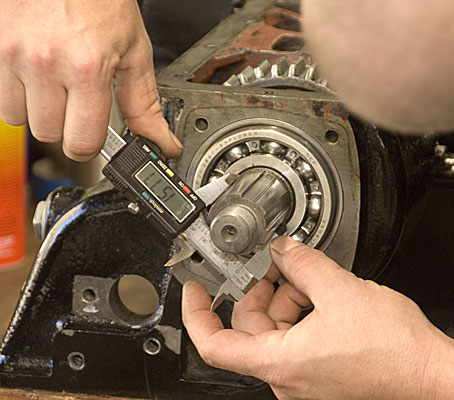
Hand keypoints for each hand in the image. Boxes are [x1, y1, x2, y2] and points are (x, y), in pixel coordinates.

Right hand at [0, 0, 181, 160]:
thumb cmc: (101, 0)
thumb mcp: (134, 52)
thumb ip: (144, 104)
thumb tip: (161, 141)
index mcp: (87, 68)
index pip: (82, 143)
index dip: (90, 146)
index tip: (93, 137)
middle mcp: (47, 64)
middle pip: (50, 136)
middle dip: (67, 128)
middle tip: (78, 106)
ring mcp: (15, 55)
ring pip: (22, 121)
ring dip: (42, 114)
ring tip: (58, 88)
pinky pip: (2, 99)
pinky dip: (21, 96)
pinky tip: (39, 78)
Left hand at [183, 236, 453, 399]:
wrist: (431, 377)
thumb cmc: (395, 353)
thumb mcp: (342, 291)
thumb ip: (304, 263)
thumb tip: (284, 249)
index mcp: (281, 362)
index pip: (215, 343)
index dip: (196, 314)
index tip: (193, 290)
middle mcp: (287, 376)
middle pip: (251, 327)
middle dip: (260, 290)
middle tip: (273, 265)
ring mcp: (304, 376)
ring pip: (276, 329)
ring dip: (286, 296)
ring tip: (307, 275)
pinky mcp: (320, 371)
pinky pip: (296, 336)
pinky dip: (301, 310)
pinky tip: (318, 291)